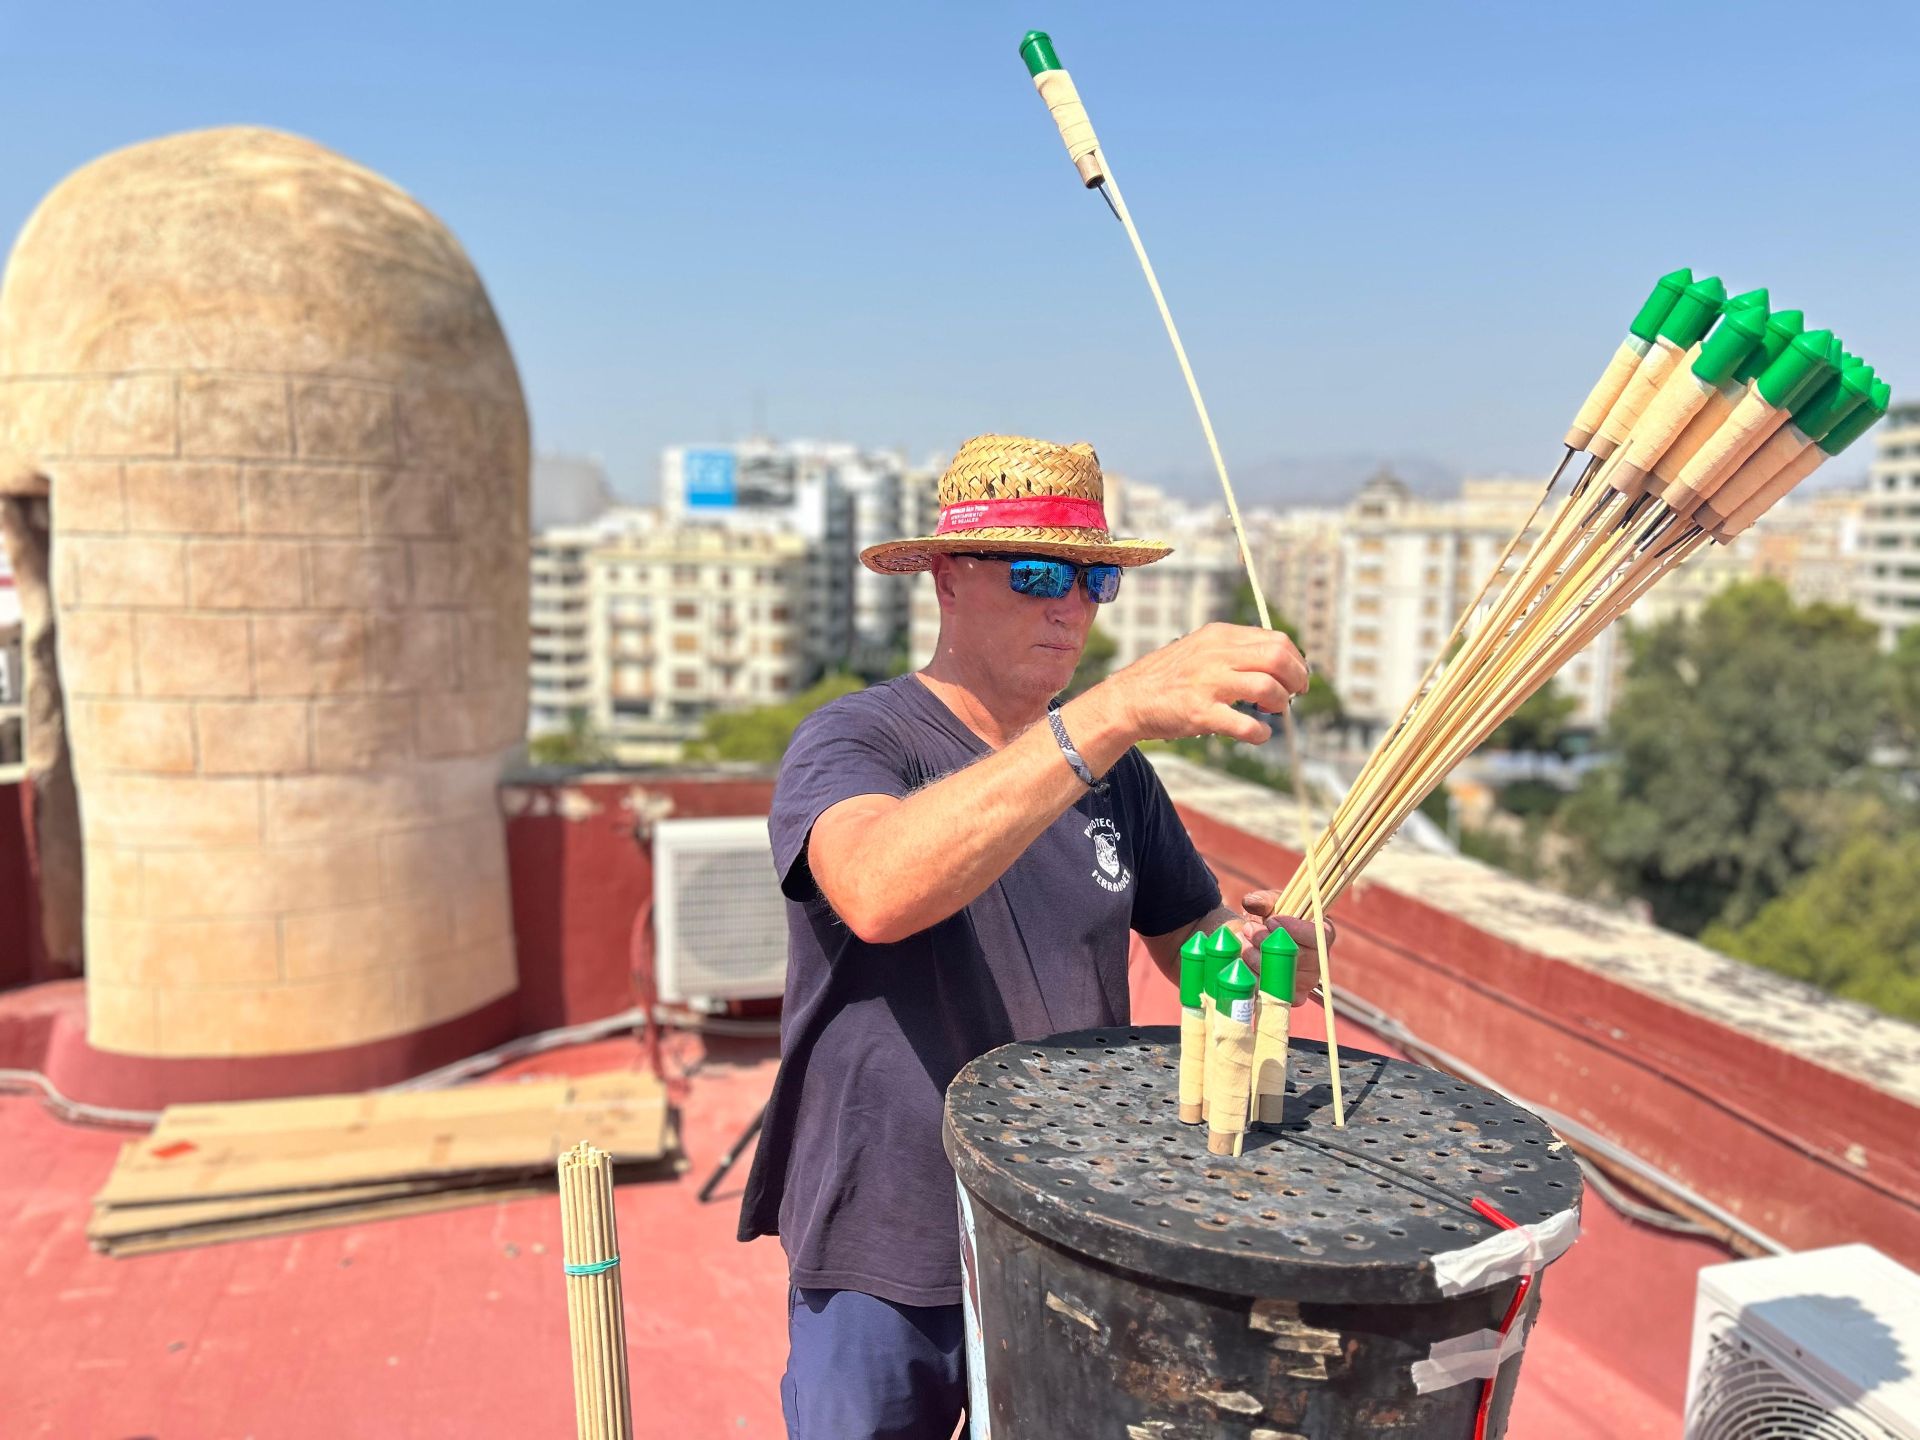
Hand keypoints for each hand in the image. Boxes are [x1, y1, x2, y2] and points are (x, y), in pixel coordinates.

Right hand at [1096, 622, 1308, 746]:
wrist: (1129, 698)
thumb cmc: (1170, 678)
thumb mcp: (1201, 649)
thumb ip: (1235, 652)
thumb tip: (1278, 665)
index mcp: (1220, 636)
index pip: (1276, 640)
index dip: (1296, 661)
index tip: (1296, 678)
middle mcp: (1216, 655)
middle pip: (1278, 658)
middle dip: (1296, 680)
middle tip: (1293, 696)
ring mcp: (1208, 683)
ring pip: (1268, 688)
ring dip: (1280, 704)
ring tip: (1271, 713)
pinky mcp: (1200, 713)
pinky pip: (1246, 725)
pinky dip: (1260, 733)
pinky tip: (1258, 734)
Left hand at [1235, 888, 1334, 1007]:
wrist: (1256, 942)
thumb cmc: (1270, 920)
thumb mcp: (1270, 904)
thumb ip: (1264, 900)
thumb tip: (1250, 902)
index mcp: (1324, 936)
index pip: (1317, 936)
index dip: (1293, 929)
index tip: (1270, 921)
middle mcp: (1319, 963)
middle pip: (1297, 956)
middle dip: (1267, 941)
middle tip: (1249, 929)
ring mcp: (1306, 984)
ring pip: (1281, 975)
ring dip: (1254, 957)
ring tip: (1242, 942)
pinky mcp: (1289, 999)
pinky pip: (1269, 991)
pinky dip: (1250, 975)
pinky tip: (1239, 961)